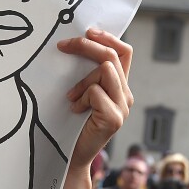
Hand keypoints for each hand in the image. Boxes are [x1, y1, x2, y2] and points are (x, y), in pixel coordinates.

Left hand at [58, 28, 132, 171]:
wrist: (72, 156)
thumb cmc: (73, 124)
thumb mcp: (81, 93)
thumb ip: (86, 74)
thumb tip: (72, 45)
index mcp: (119, 86)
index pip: (125, 52)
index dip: (108, 38)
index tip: (88, 31)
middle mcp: (125, 95)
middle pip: (112, 56)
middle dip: (86, 46)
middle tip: (63, 46)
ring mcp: (123, 107)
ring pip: (105, 70)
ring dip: (82, 80)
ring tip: (71, 97)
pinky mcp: (114, 118)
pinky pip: (97, 92)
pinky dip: (82, 97)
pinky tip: (76, 110)